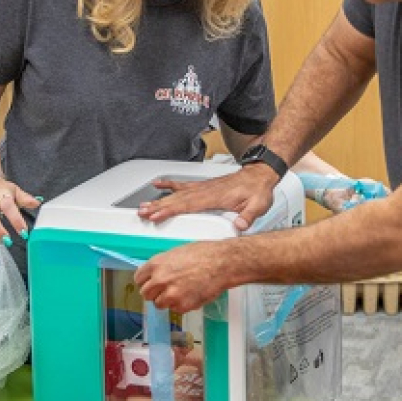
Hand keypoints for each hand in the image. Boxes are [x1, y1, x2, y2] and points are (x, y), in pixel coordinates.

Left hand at [134, 242, 236, 313]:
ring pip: (159, 304)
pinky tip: (191, 295)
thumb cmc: (203, 253)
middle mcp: (159, 280)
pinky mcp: (182, 306)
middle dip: (154, 293)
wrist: (222, 263)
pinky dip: (181, 305)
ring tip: (180, 292)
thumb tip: (156, 275)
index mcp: (156, 264)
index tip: (150, 284)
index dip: (145, 282)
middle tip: (165, 290)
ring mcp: (170, 294)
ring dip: (167, 301)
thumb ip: (162, 265)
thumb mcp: (176, 253)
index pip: (138, 279)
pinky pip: (175, 310)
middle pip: (146, 294)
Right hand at [136, 165, 277, 230]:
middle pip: (176, 199)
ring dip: (159, 200)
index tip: (157, 216)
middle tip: (142, 213)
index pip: (187, 205)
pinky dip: (169, 184)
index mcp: (214, 197)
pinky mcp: (202, 186)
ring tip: (143, 206)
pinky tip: (158, 184)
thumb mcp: (258, 205)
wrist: (259, 175)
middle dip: (158, 207)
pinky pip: (181, 184)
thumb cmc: (257, 190)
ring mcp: (202, 187)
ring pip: (176, 193)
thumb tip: (239, 225)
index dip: (171, 210)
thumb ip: (248, 216)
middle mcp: (204, 191)